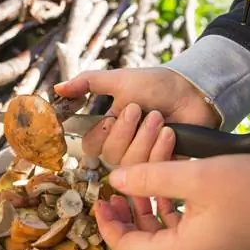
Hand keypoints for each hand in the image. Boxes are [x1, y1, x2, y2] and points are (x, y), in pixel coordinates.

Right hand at [54, 68, 221, 163]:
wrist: (191, 91)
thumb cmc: (156, 85)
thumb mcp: (119, 80)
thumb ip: (88, 83)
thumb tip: (57, 88)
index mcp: (109, 130)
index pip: (90, 147)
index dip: (100, 135)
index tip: (112, 116)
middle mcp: (123, 149)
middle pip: (110, 156)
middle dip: (127, 131)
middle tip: (141, 110)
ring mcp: (143, 160)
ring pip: (131, 164)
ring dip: (145, 137)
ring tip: (159, 118)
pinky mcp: (163, 168)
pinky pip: (153, 169)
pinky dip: (161, 148)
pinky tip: (170, 133)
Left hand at [94, 155, 249, 249]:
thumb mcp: (196, 177)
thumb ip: (151, 178)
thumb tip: (115, 178)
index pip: (127, 248)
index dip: (107, 225)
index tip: (100, 200)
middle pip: (140, 248)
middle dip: (122, 222)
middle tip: (112, 198)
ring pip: (159, 239)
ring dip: (143, 215)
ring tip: (135, 189)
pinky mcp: (216, 240)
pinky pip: (178, 232)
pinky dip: (165, 213)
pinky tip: (164, 191)